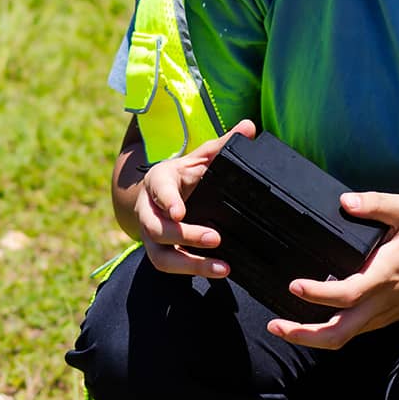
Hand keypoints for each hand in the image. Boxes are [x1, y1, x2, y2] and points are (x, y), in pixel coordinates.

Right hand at [133, 120, 257, 277]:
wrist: (158, 196)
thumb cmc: (183, 176)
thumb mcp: (198, 158)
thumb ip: (221, 145)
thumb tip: (249, 127)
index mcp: (159, 181)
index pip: (159, 190)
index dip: (167, 202)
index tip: (180, 213)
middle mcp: (149, 211)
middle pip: (157, 228)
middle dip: (185, 236)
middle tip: (216, 238)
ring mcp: (152, 236)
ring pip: (161, 256)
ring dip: (190, 264)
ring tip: (223, 268)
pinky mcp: (159, 253)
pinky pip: (169, 268)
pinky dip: (193, 272)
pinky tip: (219, 272)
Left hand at [269, 192, 398, 348]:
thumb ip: (377, 203)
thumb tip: (345, 201)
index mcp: (385, 276)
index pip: (345, 295)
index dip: (317, 294)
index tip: (293, 286)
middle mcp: (382, 303)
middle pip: (339, 334)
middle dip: (303, 335)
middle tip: (273, 324)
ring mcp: (384, 315)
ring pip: (344, 338)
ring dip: (312, 337)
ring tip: (281, 325)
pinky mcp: (386, 318)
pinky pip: (354, 331)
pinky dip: (329, 330)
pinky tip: (310, 319)